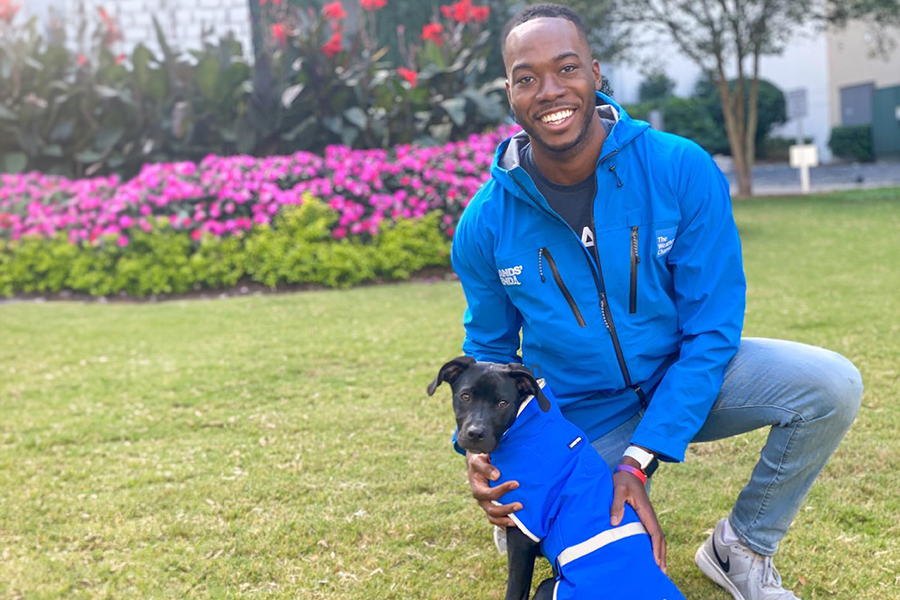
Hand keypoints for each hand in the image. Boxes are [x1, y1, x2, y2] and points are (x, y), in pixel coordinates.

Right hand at [465, 452, 521, 526]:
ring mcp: (486, 505)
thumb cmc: (479, 463)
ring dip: (505, 520)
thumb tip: (496, 476)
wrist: (477, 467)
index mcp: (477, 489)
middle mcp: (481, 500)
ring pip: (493, 518)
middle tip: (520, 505)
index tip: (516, 484)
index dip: (503, 490)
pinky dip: (504, 524)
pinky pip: (496, 520)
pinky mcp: (491, 508)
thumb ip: (486, 468)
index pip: (490, 494)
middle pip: (492, 510)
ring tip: (517, 522)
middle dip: (507, 509)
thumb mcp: (478, 461)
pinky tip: (514, 524)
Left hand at [610, 459, 666, 573]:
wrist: (629, 470)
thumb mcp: (618, 490)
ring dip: (660, 553)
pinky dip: (655, 546)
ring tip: (660, 569)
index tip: (656, 563)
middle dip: (661, 556)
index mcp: (646, 512)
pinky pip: (652, 534)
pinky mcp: (645, 517)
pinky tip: (652, 554)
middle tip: (662, 573)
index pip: (655, 534)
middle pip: (660, 539)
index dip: (656, 549)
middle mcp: (650, 516)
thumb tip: (615, 522)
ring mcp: (648, 517)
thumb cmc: (623, 480)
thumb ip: (616, 504)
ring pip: (658, 538)